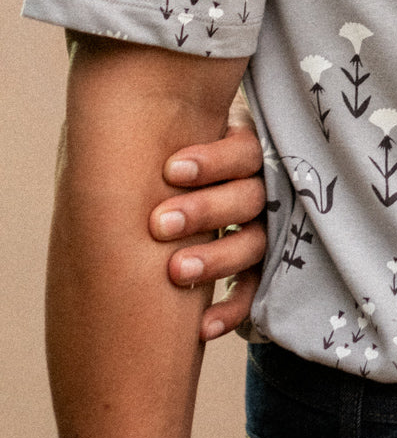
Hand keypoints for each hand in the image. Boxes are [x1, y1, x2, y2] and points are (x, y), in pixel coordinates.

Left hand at [150, 89, 265, 340]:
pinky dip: (232, 307)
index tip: (169, 169)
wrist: (153, 236)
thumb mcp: (148, 154)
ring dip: (217, 257)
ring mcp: (257, 230)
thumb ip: (144, 138)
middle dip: (205, 209)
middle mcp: (252, 188)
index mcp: (234, 151)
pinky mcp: (254, 271)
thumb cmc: (145, 179)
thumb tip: (99, 112)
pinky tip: (202, 325)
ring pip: (255, 242)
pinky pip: (254, 290)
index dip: (213, 159)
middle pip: (250, 195)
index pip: (243, 149)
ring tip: (175, 272)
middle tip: (159, 223)